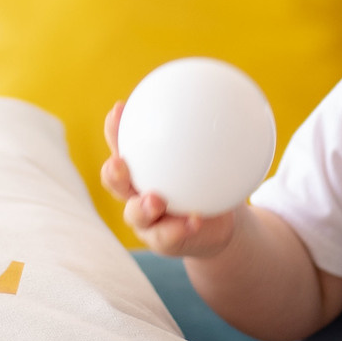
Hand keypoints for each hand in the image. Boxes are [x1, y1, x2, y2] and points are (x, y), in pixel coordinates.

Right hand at [98, 101, 240, 258]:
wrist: (217, 223)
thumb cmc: (207, 183)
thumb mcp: (208, 158)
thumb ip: (209, 135)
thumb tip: (228, 97)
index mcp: (141, 168)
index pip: (121, 145)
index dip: (114, 130)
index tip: (118, 111)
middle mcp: (136, 194)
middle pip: (116, 183)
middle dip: (113, 173)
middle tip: (119, 163)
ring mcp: (146, 221)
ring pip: (135, 215)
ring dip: (142, 207)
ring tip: (155, 200)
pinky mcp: (162, 242)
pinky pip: (167, 237)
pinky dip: (180, 228)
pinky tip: (195, 220)